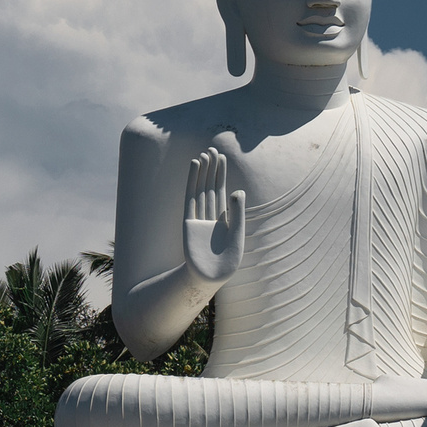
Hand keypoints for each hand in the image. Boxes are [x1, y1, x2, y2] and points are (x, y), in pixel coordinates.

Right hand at [181, 148, 246, 282]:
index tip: (222, 158)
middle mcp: (211, 216)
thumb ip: (238, 213)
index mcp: (225, 219)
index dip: (221, 175)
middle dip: (212, 170)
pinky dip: (192, 183)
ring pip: (200, 190)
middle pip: (210, 187)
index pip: (222, 192)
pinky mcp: (188, 223)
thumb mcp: (237, 234)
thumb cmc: (227, 261)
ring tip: (203, 155)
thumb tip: (238, 190)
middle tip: (212, 149)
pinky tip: (194, 169)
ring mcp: (198, 218)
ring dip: (202, 173)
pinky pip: (190, 199)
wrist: (210, 277)